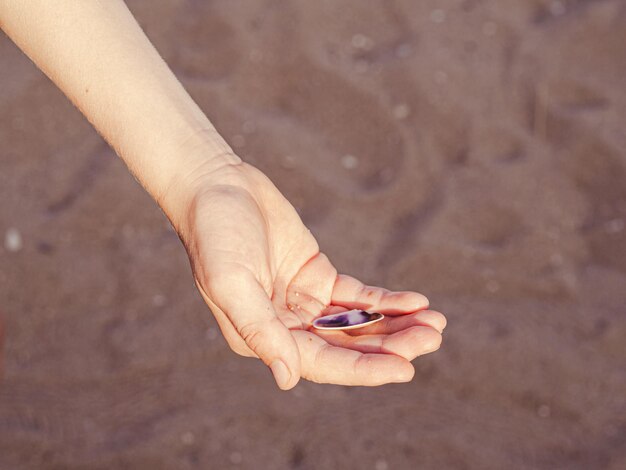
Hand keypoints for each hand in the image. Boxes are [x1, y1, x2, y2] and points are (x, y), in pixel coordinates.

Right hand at [171, 158, 445, 389]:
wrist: (217, 187)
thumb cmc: (216, 235)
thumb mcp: (232, 282)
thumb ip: (259, 330)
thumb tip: (288, 378)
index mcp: (263, 338)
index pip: (322, 363)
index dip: (364, 369)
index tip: (406, 369)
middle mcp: (286, 327)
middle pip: (348, 346)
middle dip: (392, 345)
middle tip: (433, 336)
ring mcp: (304, 302)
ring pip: (357, 324)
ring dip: (396, 326)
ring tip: (436, 322)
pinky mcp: (318, 275)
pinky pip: (357, 296)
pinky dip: (385, 301)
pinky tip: (416, 301)